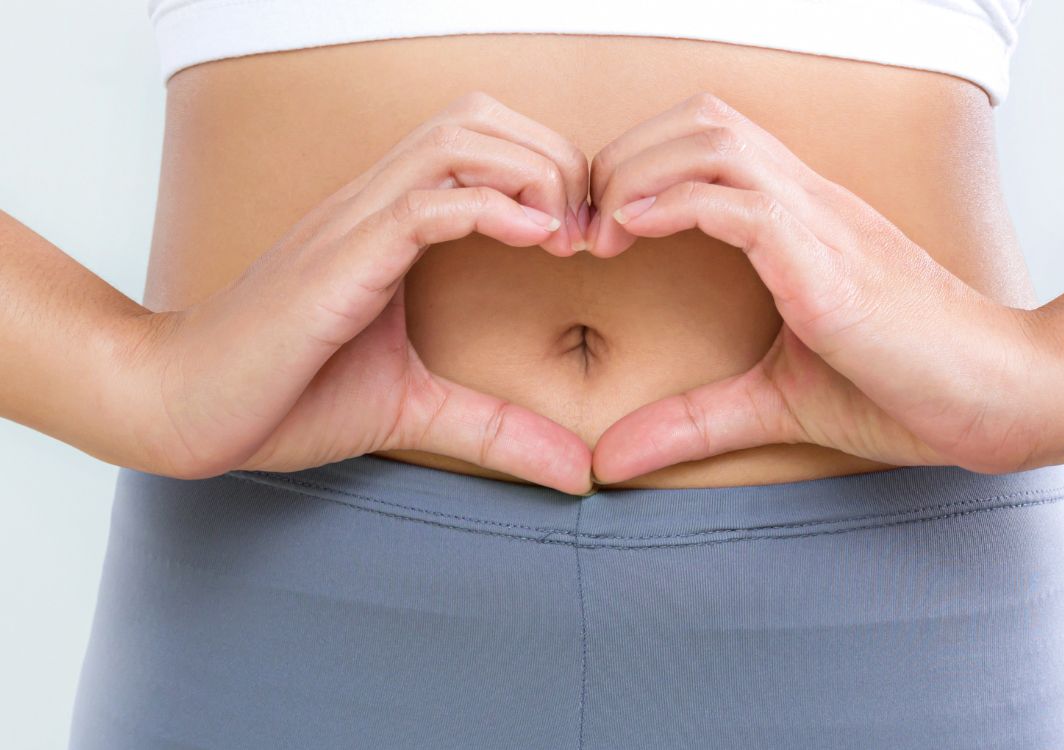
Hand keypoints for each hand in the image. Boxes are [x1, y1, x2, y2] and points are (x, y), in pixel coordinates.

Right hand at [123, 92, 594, 493]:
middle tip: (587, 229)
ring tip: (564, 234)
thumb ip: (496, 430)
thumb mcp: (415, 410)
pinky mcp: (339, 258)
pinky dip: (489, 208)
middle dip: (551, 157)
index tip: (586, 237)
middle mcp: (373, 206)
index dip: (547, 171)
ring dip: (530, 173)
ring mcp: (353, 224)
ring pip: (456, 140)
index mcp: (390, 224)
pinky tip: (534, 242)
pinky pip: (423, 203)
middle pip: (478, 119)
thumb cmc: (286, 398)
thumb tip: (577, 473)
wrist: (186, 409)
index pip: (481, 144)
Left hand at [585, 93, 1052, 483]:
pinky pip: (743, 201)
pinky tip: (632, 231)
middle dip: (624, 156)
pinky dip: (674, 203)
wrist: (999, 399)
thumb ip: (691, 422)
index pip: (708, 141)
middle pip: (701, 120)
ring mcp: (820, 224)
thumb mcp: (772, 403)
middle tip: (582, 225)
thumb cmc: (901, 390)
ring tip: (601, 231)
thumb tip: (607, 460)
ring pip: (714, 140)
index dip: (638, 166)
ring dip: (639, 172)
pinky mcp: (828, 264)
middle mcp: (807, 202)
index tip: (594, 229)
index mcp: (797, 219)